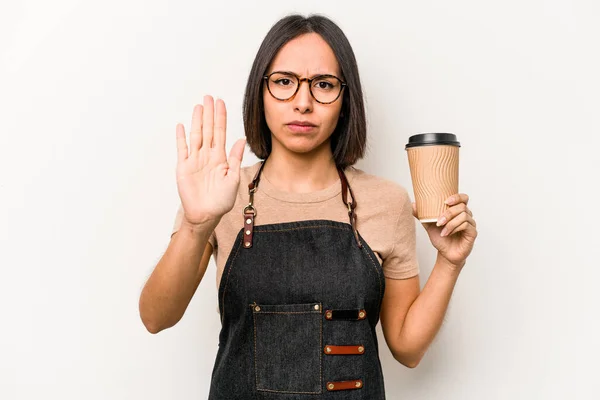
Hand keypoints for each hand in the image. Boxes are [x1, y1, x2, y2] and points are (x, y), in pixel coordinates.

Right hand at [175, 95, 245, 225]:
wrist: (206, 215)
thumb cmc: (221, 200)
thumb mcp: (234, 179)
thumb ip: (236, 159)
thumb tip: (242, 140)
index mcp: (220, 158)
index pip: (221, 132)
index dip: (221, 117)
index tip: (221, 102)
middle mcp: (207, 156)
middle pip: (208, 129)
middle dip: (209, 113)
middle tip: (209, 96)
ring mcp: (195, 160)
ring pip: (196, 135)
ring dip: (197, 121)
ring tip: (199, 106)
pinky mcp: (183, 167)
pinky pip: (182, 149)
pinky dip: (181, 138)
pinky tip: (182, 126)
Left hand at [412, 193, 477, 269]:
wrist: (445, 254)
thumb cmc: (440, 238)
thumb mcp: (429, 225)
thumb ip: (422, 215)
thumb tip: (412, 204)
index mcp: (458, 211)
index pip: (463, 198)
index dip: (457, 197)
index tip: (445, 201)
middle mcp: (466, 215)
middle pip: (462, 207)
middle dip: (449, 213)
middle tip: (438, 221)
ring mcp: (471, 224)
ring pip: (464, 216)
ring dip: (450, 223)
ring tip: (441, 230)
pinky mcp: (472, 233)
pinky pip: (466, 225)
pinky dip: (455, 228)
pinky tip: (446, 234)